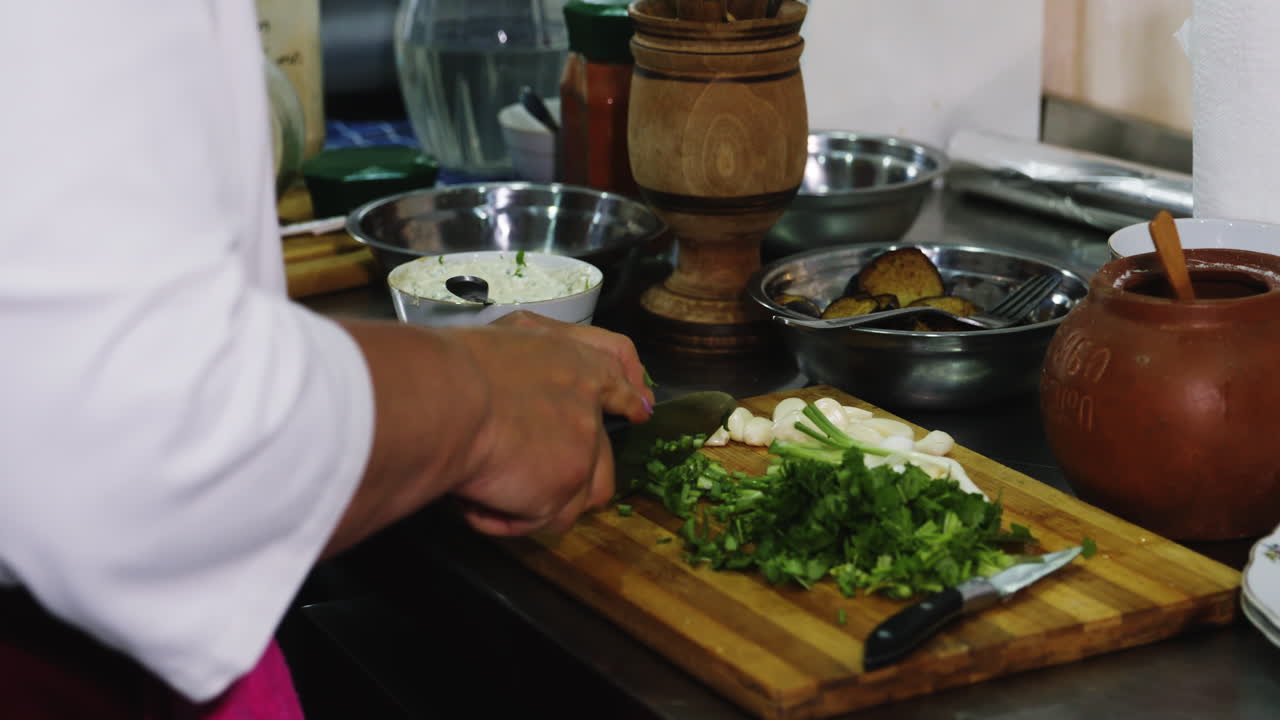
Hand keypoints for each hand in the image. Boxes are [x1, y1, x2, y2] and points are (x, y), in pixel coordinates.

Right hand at [450, 312, 653, 535]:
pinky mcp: (564, 488)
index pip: (617, 376)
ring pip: (576, 499)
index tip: (639, 409)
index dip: (629, 396)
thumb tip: (534, 387)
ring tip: (490, 492)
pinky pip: (539, 521)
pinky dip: (506, 519)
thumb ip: (533, 358)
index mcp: (575, 361)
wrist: (450, 397)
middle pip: (603, 458)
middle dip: (570, 478)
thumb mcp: (505, 336)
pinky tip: (477, 501)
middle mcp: (589, 407)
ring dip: (536, 503)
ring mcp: (582, 451)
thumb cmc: (455, 364)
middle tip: (525, 483)